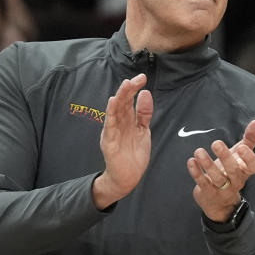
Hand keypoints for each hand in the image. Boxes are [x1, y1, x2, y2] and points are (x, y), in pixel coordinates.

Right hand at [93, 74, 153, 208]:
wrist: (128, 177)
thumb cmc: (134, 154)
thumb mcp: (143, 130)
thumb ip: (144, 113)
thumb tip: (145, 92)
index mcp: (127, 120)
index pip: (130, 100)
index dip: (135, 88)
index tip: (142, 77)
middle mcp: (119, 123)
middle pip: (122, 103)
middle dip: (128, 90)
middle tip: (136, 79)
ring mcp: (113, 131)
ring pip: (115, 111)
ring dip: (120, 97)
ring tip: (125, 85)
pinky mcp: (109, 142)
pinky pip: (110, 125)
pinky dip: (111, 113)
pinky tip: (113, 102)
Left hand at [188, 120, 254, 222]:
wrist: (219, 201)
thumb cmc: (231, 171)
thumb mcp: (240, 155)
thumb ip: (249, 139)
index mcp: (245, 170)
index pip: (254, 167)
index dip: (249, 158)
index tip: (242, 147)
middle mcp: (236, 180)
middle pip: (233, 171)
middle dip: (225, 157)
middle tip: (216, 143)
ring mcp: (223, 189)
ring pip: (218, 178)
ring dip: (208, 164)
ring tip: (199, 151)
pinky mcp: (209, 193)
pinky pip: (203, 183)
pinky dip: (196, 173)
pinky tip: (191, 161)